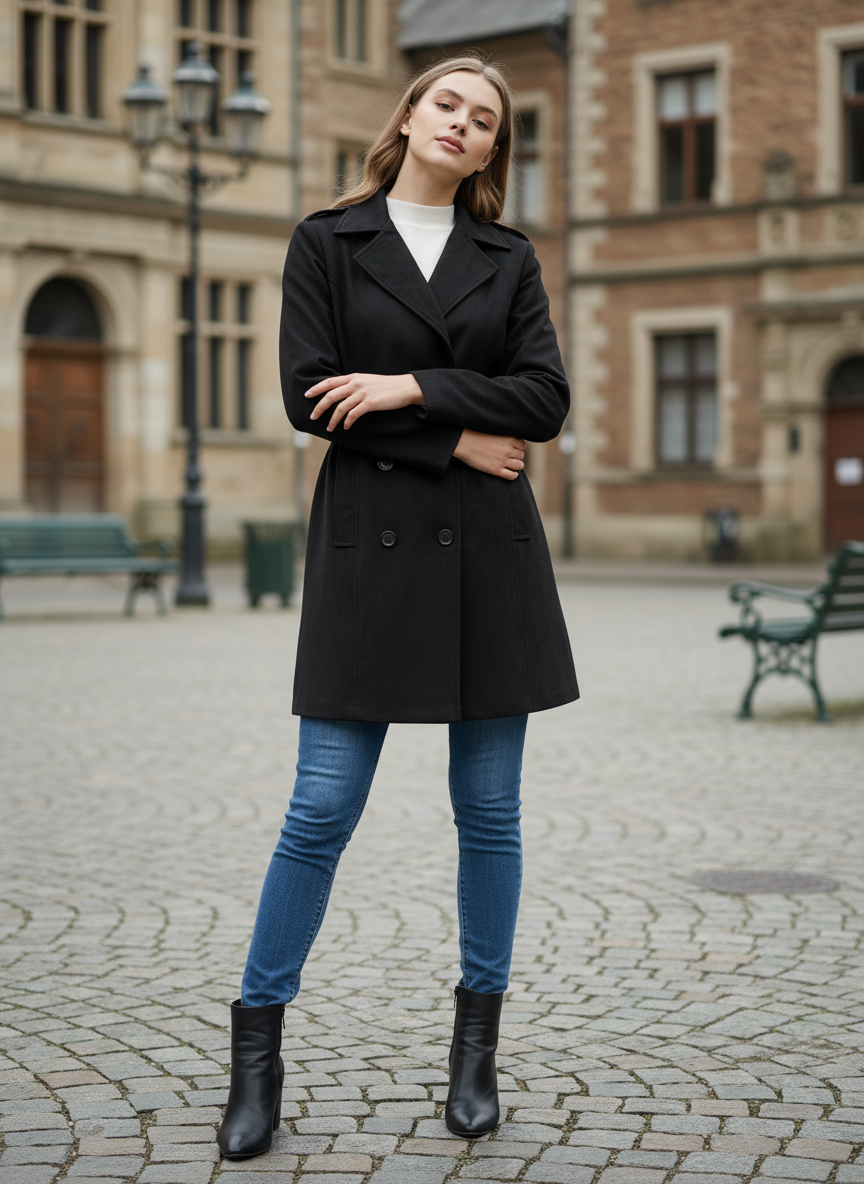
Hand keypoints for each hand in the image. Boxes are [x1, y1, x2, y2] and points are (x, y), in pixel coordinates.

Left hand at [306, 373, 424, 430]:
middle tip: (313, 416)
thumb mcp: (367, 380)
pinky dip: (347, 422)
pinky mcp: (370, 403)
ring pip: (340, 407)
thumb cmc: (385, 386)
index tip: (307, 395)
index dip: (316, 388)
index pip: (329, 382)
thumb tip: (340, 393)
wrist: (404, 387)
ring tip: (329, 428)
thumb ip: (353, 384)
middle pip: (331, 395)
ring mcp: (363, 393)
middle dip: (319, 407)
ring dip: (332, 419)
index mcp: (353, 377)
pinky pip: (353, 414)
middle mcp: (356, 383)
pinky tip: (346, 427)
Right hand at [453, 429, 524, 479]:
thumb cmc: (476, 435)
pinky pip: (511, 475)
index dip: (518, 447)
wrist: (464, 443)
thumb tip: (511, 440)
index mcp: (508, 438)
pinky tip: (510, 473)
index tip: (513, 448)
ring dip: (517, 465)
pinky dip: (513, 475)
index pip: (522, 445)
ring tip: (511, 465)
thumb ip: (504, 436)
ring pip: (519, 465)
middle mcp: (508, 450)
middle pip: (521, 455)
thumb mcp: (494, 431)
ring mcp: (502, 460)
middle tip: (510, 457)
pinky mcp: (495, 470)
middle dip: (517, 456)